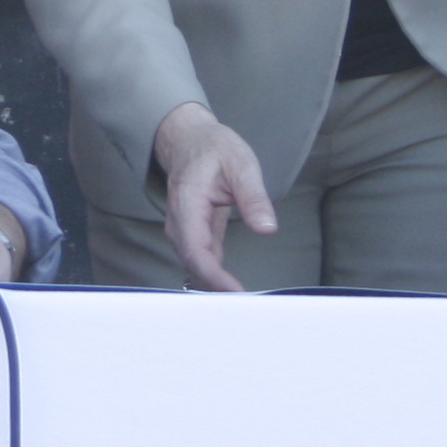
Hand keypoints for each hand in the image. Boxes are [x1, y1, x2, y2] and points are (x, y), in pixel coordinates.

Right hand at [151, 102, 276, 291]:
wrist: (189, 138)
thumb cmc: (214, 148)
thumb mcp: (241, 164)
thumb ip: (253, 197)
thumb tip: (267, 228)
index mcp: (188, 204)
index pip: (196, 251)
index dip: (214, 277)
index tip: (237, 293)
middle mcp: (180, 222)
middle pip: (194, 265)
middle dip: (216, 289)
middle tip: (248, 307)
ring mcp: (184, 230)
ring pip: (195, 267)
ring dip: (215, 286)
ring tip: (244, 303)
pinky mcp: (193, 234)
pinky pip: (201, 261)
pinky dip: (216, 277)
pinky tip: (234, 289)